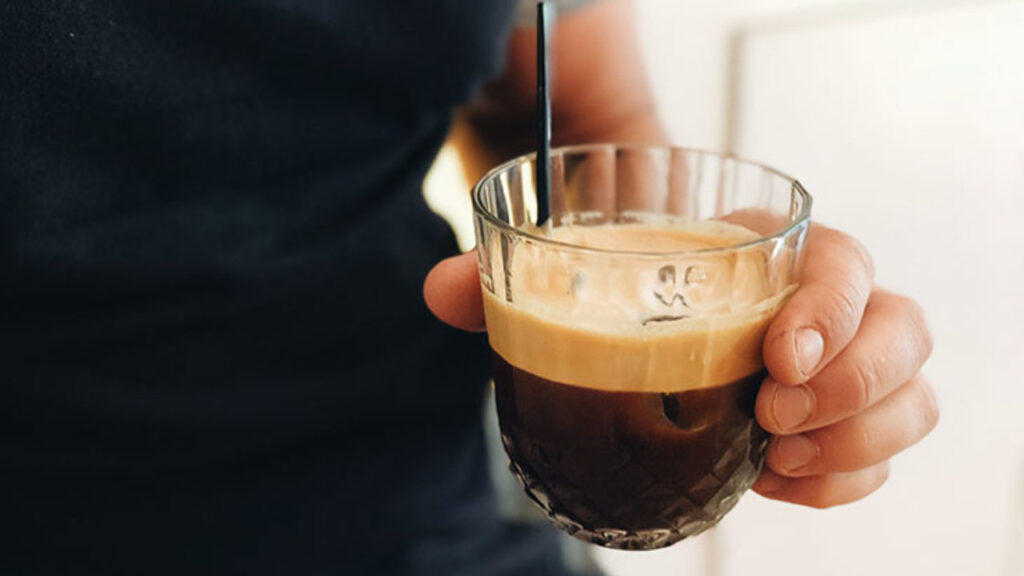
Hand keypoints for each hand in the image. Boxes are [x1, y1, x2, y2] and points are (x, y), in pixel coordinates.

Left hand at [423, 224, 937, 508]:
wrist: (651, 309)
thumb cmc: (620, 285)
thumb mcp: (565, 276)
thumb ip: (502, 278)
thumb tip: (442, 291)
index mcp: (770, 253)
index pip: (843, 262)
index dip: (833, 308)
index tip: (776, 355)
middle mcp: (822, 306)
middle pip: (904, 329)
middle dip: (855, 384)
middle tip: (772, 418)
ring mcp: (841, 365)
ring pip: (911, 395)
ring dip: (860, 440)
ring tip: (778, 460)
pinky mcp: (836, 421)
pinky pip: (880, 454)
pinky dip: (845, 480)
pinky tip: (778, 484)